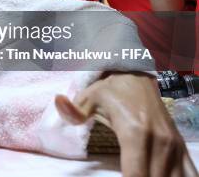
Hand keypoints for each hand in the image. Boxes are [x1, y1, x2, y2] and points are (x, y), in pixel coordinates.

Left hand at [56, 72, 196, 176]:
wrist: (137, 76)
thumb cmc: (111, 90)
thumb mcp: (88, 97)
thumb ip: (74, 110)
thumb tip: (58, 102)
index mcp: (136, 134)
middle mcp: (160, 144)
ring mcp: (174, 147)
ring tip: (141, 176)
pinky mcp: (181, 148)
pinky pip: (190, 174)